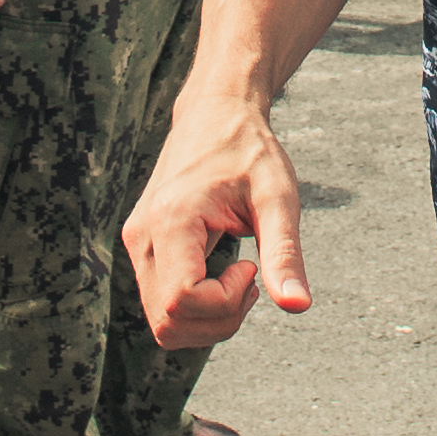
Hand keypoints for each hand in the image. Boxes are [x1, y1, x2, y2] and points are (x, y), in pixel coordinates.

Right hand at [124, 100, 307, 351]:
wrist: (216, 112)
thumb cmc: (250, 150)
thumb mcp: (278, 198)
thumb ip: (285, 253)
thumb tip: (298, 306)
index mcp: (171, 221)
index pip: (182, 301)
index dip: (225, 302)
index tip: (252, 266)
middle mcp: (142, 237)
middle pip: (168, 322)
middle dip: (219, 320)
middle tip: (251, 276)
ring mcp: (137, 244)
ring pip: (163, 323)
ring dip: (208, 319)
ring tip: (238, 275)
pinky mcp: (142, 249)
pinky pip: (162, 306)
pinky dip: (198, 309)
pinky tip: (222, 274)